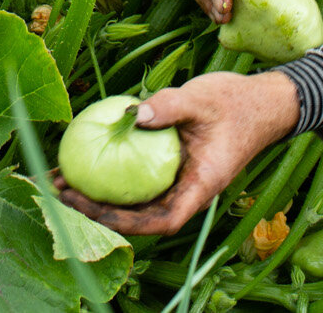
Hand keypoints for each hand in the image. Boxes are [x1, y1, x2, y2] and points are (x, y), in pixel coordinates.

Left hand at [55, 72, 298, 234]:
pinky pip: (139, 176)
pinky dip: (112, 172)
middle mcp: (188, 189)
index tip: (95, 211)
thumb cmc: (236, 102)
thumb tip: (133, 114)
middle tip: (61, 190)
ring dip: (100, 195)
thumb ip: (170, 106)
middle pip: (142, 215)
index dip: (129, 224)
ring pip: (137, 199)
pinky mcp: (171, 165)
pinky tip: (85, 156)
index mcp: (202, 184)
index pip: (164, 219)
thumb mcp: (203, 99)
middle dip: (100, 211)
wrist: (261, 102)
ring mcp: (179, 179)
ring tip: (61, 179)